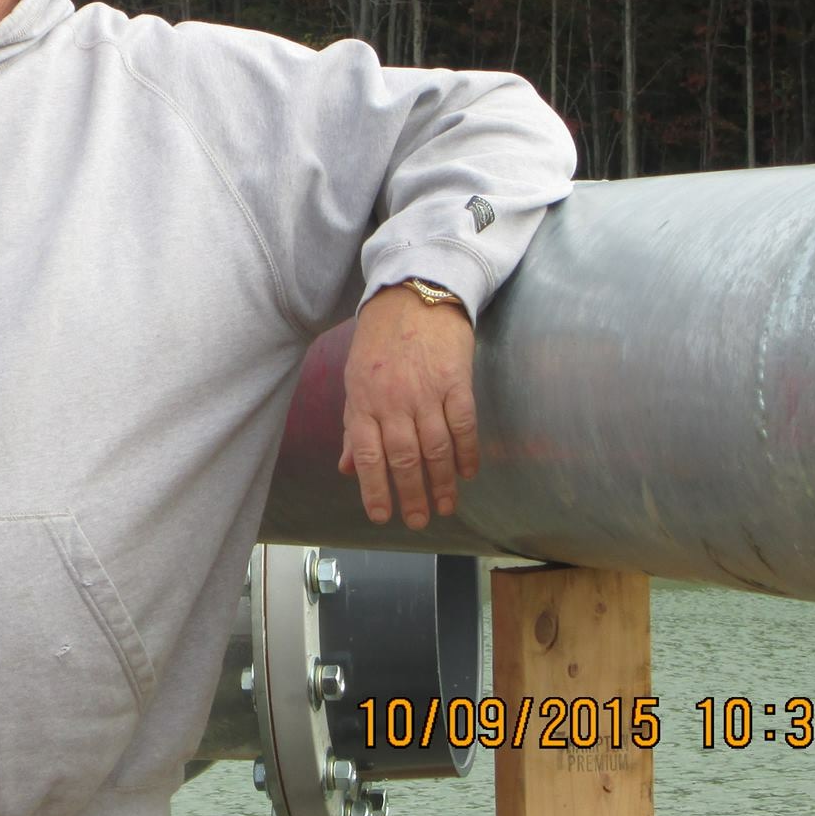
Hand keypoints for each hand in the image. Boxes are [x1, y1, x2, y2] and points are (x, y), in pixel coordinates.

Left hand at [337, 284, 478, 529]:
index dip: (374, 489)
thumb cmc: (380, 339)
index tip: (382, 517)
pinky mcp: (455, 380)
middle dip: (410, 495)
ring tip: (444, 507)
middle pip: (403, 458)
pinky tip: (467, 473)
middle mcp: (392, 399)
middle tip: (417, 521)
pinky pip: (463, 424)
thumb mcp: (355, 379)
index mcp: (363, 400)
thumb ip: (353, 426)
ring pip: (434, 447)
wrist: (414, 294)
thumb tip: (346, 468)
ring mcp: (425, 390)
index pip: (367, 455)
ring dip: (440, 482)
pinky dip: (466, 452)